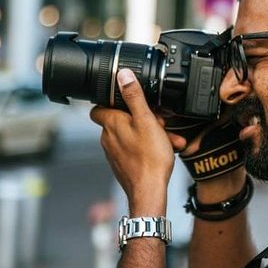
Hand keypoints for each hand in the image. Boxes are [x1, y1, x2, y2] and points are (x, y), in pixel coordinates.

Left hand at [90, 69, 175, 215]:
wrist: (149, 191)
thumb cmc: (149, 158)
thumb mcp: (147, 120)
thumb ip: (134, 97)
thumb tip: (123, 75)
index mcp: (111, 123)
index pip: (98, 106)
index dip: (111, 101)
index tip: (127, 100)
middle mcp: (108, 137)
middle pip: (121, 120)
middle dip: (142, 118)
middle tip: (159, 121)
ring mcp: (115, 153)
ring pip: (132, 135)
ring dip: (150, 134)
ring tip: (168, 138)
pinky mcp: (123, 164)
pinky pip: (135, 149)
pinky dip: (148, 147)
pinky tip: (164, 151)